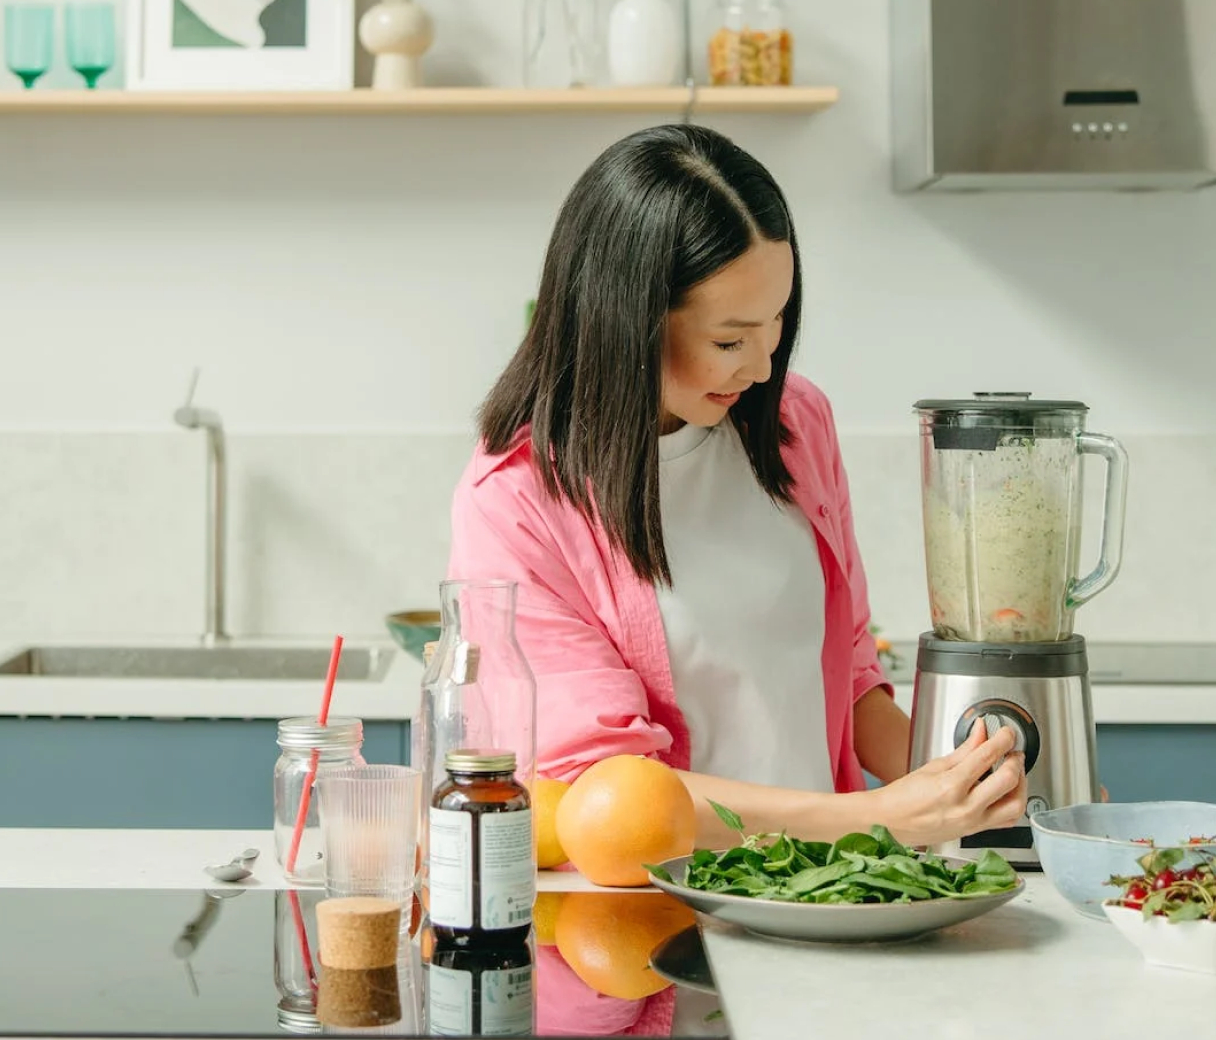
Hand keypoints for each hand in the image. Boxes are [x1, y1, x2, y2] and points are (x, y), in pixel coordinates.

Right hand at [870, 720, 1027, 847]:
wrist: (890, 822)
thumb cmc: (904, 796)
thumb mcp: (933, 766)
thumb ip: (964, 749)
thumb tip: (981, 732)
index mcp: (950, 785)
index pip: (987, 755)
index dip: (1003, 739)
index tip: (1007, 732)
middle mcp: (965, 807)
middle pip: (1008, 780)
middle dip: (1016, 760)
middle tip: (1012, 751)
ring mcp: (973, 822)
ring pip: (1015, 805)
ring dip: (1021, 785)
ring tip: (1013, 773)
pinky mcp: (976, 832)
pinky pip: (1007, 821)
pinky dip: (1013, 805)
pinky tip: (1007, 793)